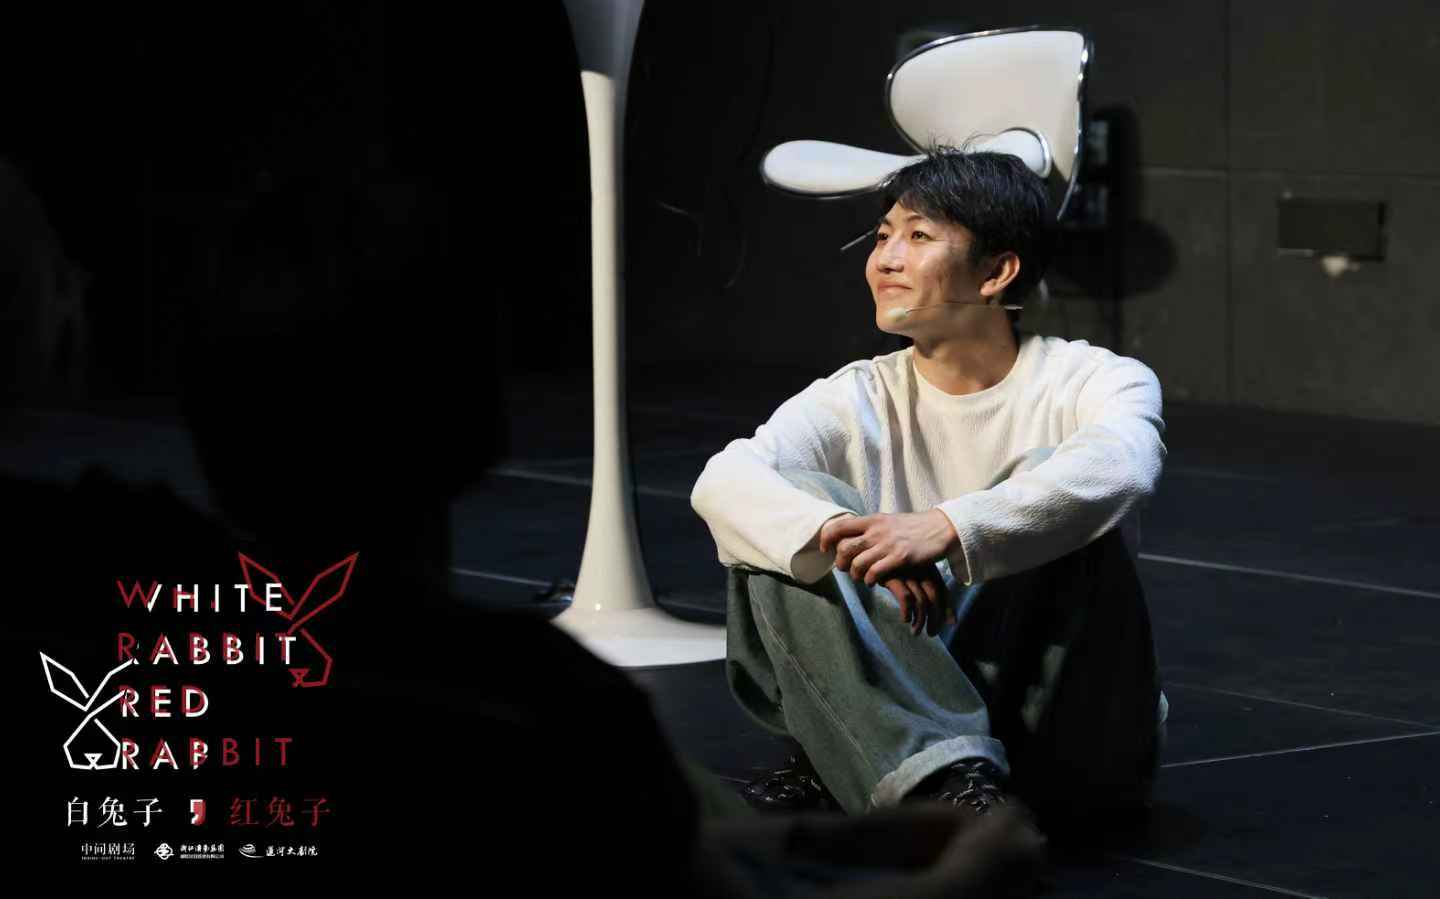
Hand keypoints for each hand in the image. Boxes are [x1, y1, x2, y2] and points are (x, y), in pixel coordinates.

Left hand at [820, 509, 958, 586]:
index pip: (839, 526)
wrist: (940, 528)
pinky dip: (869, 580)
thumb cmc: (914, 527)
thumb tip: (852, 536)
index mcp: (873, 520)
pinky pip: (874, 573)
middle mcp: (877, 531)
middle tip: (845, 569)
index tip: (825, 549)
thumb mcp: (889, 521)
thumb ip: (871, 528)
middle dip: (840, 562)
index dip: (826, 538)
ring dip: (855, 575)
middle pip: (844, 548)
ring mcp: (888, 544)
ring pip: (857, 563)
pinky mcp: (900, 558)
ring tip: (861, 578)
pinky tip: (873, 581)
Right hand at [882, 565, 953, 636]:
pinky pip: (906, 598)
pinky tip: (905, 620)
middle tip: (931, 633)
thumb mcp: (905, 575)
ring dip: (921, 620)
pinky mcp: (892, 576)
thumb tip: (944, 615)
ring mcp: (905, 572)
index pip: (942, 588)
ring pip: (921, 600)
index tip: (950, 623)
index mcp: (925, 565)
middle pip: (934, 596)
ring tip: (916, 632)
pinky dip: (908, 612)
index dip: (947, 607)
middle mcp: (918, 568)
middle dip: (936, 617)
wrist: (861, 554)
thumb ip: (921, 590)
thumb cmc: (885, 568)